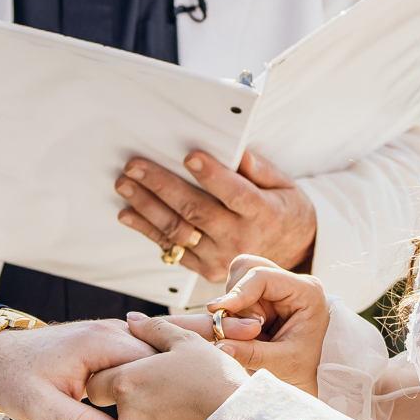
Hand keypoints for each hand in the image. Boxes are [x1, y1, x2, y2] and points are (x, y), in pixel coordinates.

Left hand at [0, 319, 157, 419]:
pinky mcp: (108, 344)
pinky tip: (148, 401)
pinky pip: (139, 359)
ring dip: (157, 383)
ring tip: (161, 412)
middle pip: (158, 357)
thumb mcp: (43, 408)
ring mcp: (110, 334)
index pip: (154, 361)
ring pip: (151, 358)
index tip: (166, 417)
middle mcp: (110, 331)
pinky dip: (145, 379)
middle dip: (165, 387)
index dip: (164, 390)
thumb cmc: (15, 379)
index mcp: (99, 342)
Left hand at [84, 315, 248, 419]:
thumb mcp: (187, 342)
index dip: (111, 378)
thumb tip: (133, 320)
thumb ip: (154, 329)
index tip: (133, 375)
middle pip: (120, 407)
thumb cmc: (217, 380)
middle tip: (170, 388)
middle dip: (139, 398)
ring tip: (189, 407)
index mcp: (128, 384)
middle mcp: (128, 417)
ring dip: (156, 419)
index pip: (95, 385)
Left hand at [116, 149, 315, 281]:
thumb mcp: (283, 184)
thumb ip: (258, 168)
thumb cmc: (284, 209)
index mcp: (264, 213)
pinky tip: (128, 213)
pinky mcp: (207, 271)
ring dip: (146, 207)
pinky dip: (148, 230)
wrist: (295, 253)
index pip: (236, 193)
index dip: (213, 176)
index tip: (190, 156)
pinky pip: (173, 250)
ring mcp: (222, 258)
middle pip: (196, 211)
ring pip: (178, 231)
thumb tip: (233, 149)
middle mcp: (242, 239)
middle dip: (162, 186)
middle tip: (135, 166)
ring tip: (125, 185)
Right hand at [204, 254, 330, 395]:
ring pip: (239, 278)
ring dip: (235, 307)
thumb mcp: (281, 364)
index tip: (217, 310)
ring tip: (251, 335)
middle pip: (248, 268)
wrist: (308, 377)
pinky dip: (234, 311)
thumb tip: (219, 345)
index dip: (237, 292)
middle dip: (237, 299)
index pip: (263, 276)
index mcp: (306, 292)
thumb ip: (251, 353)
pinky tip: (248, 332)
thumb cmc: (302, 370)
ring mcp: (276, 288)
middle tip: (246, 330)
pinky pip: (237, 294)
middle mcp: (291, 284)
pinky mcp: (263, 297)